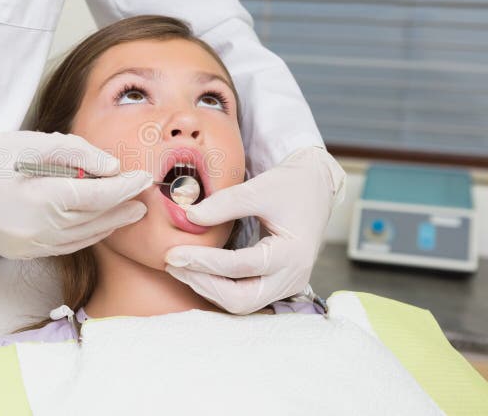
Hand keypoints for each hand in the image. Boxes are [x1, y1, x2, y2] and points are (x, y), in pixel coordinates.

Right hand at [0, 127, 151, 258]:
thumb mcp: (28, 142)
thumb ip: (74, 152)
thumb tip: (110, 166)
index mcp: (42, 201)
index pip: (99, 197)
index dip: (126, 188)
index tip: (144, 178)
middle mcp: (40, 231)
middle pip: (96, 222)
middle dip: (123, 208)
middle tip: (144, 195)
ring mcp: (29, 246)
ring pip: (83, 238)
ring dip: (109, 224)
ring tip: (127, 210)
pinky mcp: (21, 251)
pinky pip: (65, 246)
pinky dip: (86, 235)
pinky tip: (95, 223)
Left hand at [164, 146, 344, 313]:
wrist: (315, 186)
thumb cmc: (291, 185)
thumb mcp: (259, 188)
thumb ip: (224, 203)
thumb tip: (188, 217)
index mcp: (294, 253)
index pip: (242, 266)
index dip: (205, 261)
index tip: (175, 252)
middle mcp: (293, 277)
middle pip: (241, 298)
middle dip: (203, 283)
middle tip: (173, 263)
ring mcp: (286, 285)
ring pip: (241, 303)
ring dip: (207, 288)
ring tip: (178, 266)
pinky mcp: (277, 284)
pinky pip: (244, 296)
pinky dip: (218, 287)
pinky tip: (196, 270)